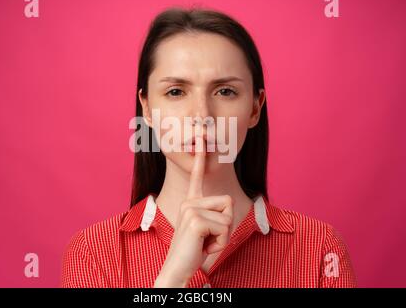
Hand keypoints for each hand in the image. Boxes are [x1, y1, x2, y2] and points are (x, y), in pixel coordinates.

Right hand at [154, 136, 233, 287]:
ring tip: (205, 242)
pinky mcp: (195, 220)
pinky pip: (224, 228)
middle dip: (225, 224)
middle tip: (208, 238)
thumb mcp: (206, 230)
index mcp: (191, 202)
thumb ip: (213, 215)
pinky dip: (219, 243)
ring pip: (228, 216)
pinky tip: (203, 246)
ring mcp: (190, 209)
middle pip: (228, 202)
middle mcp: (189, 202)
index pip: (197, 175)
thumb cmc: (193, 251)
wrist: (177, 268)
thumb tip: (226, 204)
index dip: (200, 157)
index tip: (202, 137)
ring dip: (222, 235)